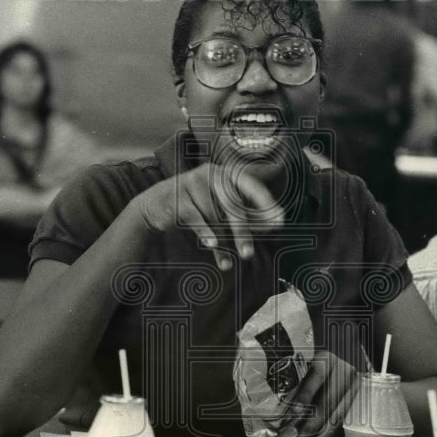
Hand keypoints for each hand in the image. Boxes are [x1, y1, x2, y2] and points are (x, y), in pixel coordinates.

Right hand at [133, 163, 284, 269]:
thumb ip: (245, 215)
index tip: (280, 221)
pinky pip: (197, 219)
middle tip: (248, 255)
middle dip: (242, 233)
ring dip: (221, 242)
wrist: (156, 206)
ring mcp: (193, 182)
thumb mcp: (220, 210)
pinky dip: (205, 234)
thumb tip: (277, 223)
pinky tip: (212, 245)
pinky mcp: (178, 197)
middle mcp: (212, 173)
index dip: (266, 204)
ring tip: (226, 262)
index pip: (252, 187)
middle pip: (233, 207)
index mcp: (226, 174)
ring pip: (214, 217)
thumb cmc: (196, 208)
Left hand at [292, 350, 357, 436]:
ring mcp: (352, 387)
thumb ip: (296, 384)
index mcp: (327, 359)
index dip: (305, 396)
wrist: (343, 353)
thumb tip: (280, 411)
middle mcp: (343, 372)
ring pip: (335, 417)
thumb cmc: (316, 360)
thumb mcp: (305, 364)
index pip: (317, 377)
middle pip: (328, 403)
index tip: (293, 412)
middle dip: (310, 426)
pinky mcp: (353, 400)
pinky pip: (339, 422)